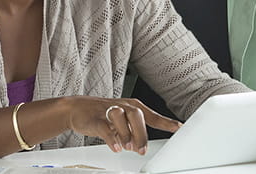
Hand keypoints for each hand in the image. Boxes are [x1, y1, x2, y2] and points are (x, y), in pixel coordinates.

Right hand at [63, 97, 181, 154]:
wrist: (76, 108)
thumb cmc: (102, 114)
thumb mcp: (121, 122)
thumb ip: (133, 133)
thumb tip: (141, 148)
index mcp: (132, 107)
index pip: (152, 115)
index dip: (166, 122)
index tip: (179, 128)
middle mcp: (122, 106)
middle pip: (137, 115)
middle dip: (142, 133)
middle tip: (142, 150)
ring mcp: (108, 111)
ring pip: (121, 118)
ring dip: (126, 133)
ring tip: (128, 147)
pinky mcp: (95, 119)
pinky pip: (105, 127)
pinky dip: (111, 138)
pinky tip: (115, 147)